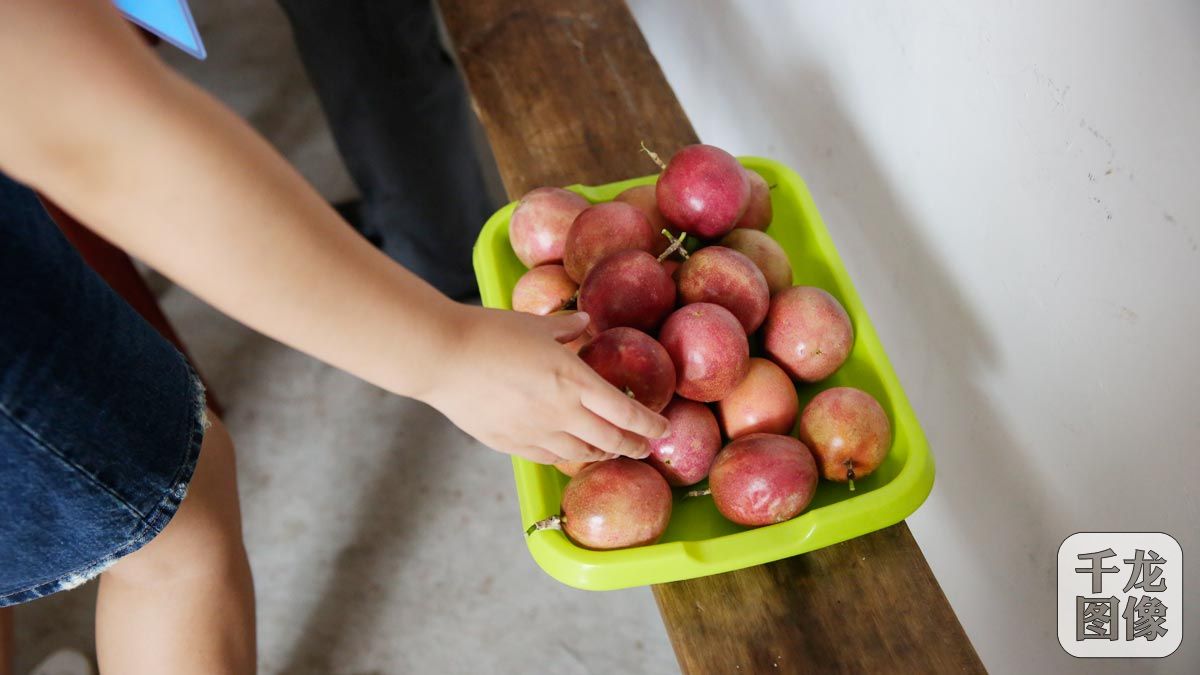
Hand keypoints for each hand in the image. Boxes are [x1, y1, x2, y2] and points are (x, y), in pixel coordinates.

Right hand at [421, 307, 669, 463]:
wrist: (443, 358)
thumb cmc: (489, 333)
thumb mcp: (535, 325)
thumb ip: (566, 329)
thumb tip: (584, 325)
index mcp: (573, 380)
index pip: (625, 412)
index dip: (649, 424)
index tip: (662, 428)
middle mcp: (561, 413)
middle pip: (611, 441)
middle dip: (634, 446)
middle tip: (644, 448)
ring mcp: (536, 433)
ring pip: (581, 454)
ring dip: (601, 453)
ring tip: (609, 450)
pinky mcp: (511, 444)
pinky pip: (549, 457)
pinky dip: (567, 455)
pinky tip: (569, 450)